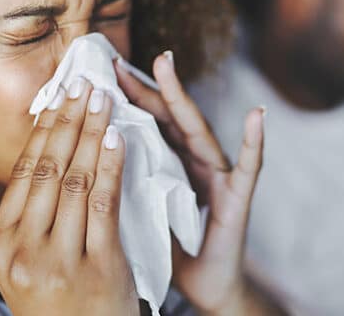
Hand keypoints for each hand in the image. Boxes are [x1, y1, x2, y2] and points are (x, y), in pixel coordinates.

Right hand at [0, 81, 138, 315]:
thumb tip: (46, 152)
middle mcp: (21, 252)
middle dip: (68, 121)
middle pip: (47, 170)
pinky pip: (104, 203)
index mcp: (0, 247)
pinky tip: (117, 138)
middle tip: (84, 84)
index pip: (23, 174)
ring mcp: (58, 261)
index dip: (43, 130)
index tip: (59, 97)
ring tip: (103, 101)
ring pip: (75, 180)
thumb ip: (30, 219)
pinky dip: (110, 165)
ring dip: (91, 133)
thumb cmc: (60, 303)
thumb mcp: (27, 265)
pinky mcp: (97, 267)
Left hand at [116, 53, 283, 314]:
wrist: (205, 285)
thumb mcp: (141, 209)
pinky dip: (254, 141)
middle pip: (168, 118)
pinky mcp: (237, 198)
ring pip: (198, 130)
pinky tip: (256, 116)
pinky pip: (249, 167)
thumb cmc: (171, 249)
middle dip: (145, 85)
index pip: (148, 122)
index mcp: (170, 163)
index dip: (126, 96)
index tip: (101, 71)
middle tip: (118, 59)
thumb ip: (127, 181)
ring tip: (166, 65)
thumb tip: (87, 156)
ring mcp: (219, 176)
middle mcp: (195, 162)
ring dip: (182, 97)